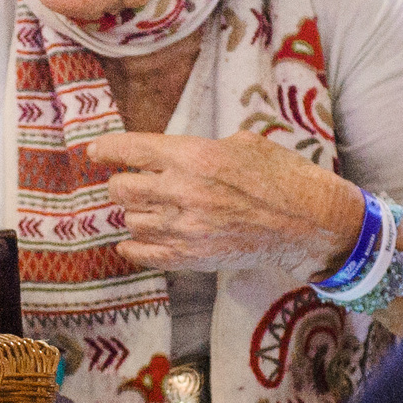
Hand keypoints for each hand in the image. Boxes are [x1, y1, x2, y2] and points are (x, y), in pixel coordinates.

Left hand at [86, 128, 364, 279]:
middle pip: (121, 188)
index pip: (131, 150)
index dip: (107, 150)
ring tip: (148, 209)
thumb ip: (199, 149)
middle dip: (122, 183)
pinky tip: (135, 241)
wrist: (308, 223)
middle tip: (131, 182)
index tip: (94, 152)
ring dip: (134, 213)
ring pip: (130, 220)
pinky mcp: (192, 258)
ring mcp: (185, 229)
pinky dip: (134, 246)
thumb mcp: (242, 144)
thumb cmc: (281, 176)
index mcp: (195, 156)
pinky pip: (142, 254)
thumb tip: (169, 154)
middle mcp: (183, 192)